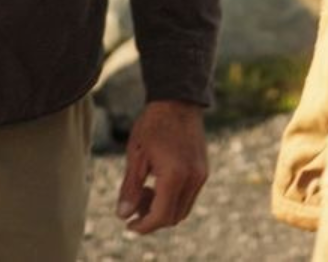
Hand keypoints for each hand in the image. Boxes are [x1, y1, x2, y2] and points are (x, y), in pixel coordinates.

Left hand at [117, 99, 207, 234]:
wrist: (178, 100)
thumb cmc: (152, 125)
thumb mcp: (136, 155)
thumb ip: (130, 188)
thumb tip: (123, 215)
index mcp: (175, 176)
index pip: (161, 216)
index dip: (143, 226)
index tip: (128, 226)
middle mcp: (193, 179)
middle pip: (173, 217)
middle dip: (152, 219)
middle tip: (132, 208)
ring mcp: (201, 176)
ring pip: (182, 209)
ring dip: (162, 210)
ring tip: (143, 192)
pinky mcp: (203, 171)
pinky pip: (188, 196)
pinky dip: (172, 199)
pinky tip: (157, 184)